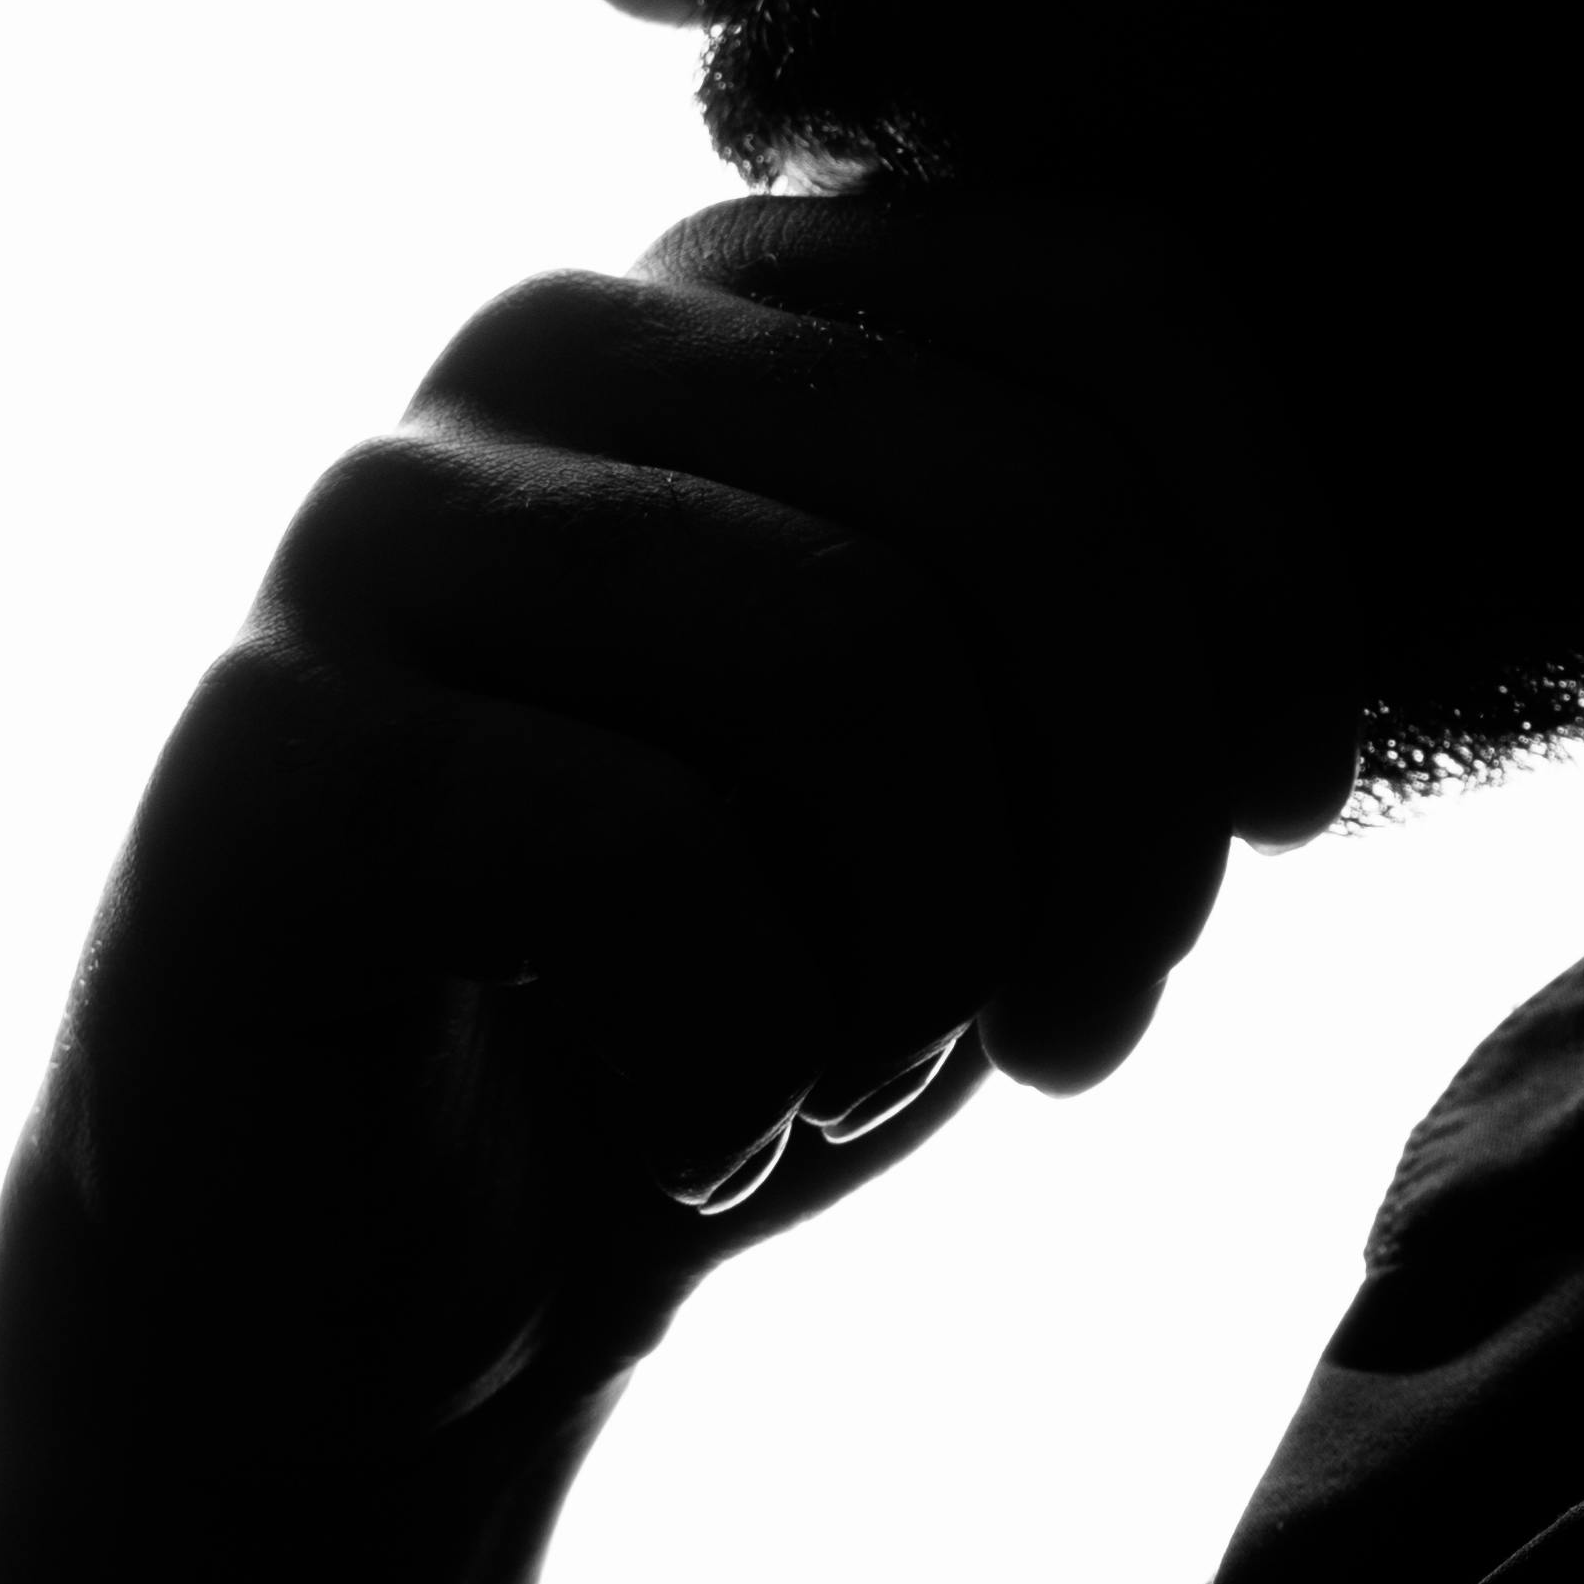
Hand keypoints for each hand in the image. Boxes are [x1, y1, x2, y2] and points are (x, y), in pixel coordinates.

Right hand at [8, 192, 1352, 1481]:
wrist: (388, 1289)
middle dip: (1126, 822)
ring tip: (850, 1072)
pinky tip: (690, 1144)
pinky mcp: (285, 747)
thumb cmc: (738, 993)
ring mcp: (392, 522)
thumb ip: (1121, 619)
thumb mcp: (998, 776)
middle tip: (1086, 1027)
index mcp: (755, 296)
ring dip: (929, 954)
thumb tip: (1297, 650)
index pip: (1110, 294)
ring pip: (849, 663)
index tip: (1281, 808)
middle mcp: (559, 336)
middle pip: (1011, 497)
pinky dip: (742, 1061)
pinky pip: (651, 859)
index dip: (1268, 570)